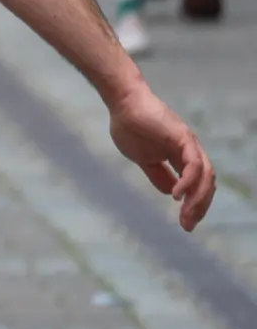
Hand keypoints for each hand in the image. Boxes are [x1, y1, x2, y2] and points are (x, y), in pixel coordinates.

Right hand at [109, 88, 214, 230]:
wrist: (122, 103)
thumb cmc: (129, 126)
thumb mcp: (143, 158)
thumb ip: (157, 174)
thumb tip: (170, 192)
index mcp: (181, 157)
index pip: (197, 185)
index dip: (194, 205)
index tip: (185, 223)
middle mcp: (190, 152)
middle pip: (206, 184)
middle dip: (198, 207)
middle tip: (187, 225)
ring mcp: (188, 144)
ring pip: (205, 176)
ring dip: (197, 198)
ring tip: (185, 215)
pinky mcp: (183, 138)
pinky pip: (193, 164)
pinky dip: (188, 181)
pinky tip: (177, 195)